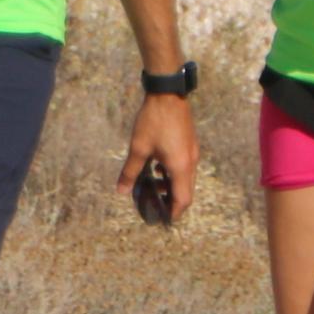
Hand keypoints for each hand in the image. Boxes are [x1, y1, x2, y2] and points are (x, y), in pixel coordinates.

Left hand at [118, 94, 199, 220]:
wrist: (167, 93)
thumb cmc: (154, 121)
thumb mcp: (138, 148)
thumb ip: (130, 172)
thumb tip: (121, 191)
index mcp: (181, 167)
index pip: (183, 200)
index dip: (174, 212)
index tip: (163, 219)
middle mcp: (191, 162)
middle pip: (186, 191)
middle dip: (172, 201)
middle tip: (156, 205)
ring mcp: (192, 152)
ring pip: (186, 178)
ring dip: (172, 186)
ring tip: (153, 184)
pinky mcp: (189, 143)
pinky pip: (184, 166)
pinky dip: (173, 173)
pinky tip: (157, 166)